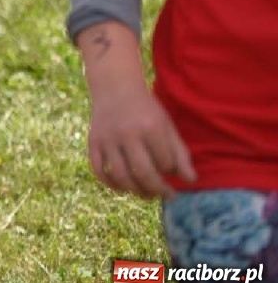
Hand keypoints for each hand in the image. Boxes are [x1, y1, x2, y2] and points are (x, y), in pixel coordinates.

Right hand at [88, 77, 196, 198]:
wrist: (114, 87)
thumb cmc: (146, 109)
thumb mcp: (166, 126)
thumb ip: (180, 153)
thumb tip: (190, 181)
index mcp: (150, 127)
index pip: (165, 163)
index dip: (171, 170)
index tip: (171, 168)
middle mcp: (127, 134)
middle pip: (143, 173)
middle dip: (158, 190)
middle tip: (167, 195)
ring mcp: (107, 139)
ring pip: (120, 176)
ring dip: (136, 191)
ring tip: (146, 194)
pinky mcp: (93, 142)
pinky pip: (99, 170)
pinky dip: (110, 184)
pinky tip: (122, 187)